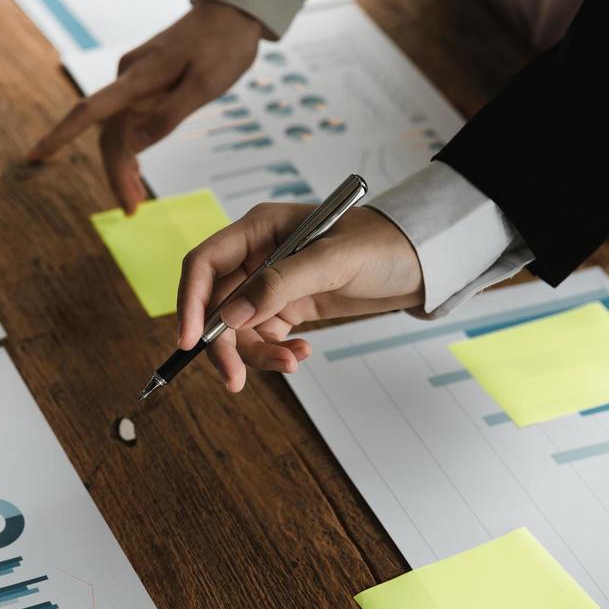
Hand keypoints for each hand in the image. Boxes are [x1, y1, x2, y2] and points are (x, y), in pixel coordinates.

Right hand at [28, 0, 265, 212]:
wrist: (230, 13)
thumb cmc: (222, 47)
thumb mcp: (205, 85)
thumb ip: (169, 115)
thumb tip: (133, 147)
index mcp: (141, 77)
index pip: (91, 109)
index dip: (60, 134)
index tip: (35, 155)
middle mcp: (129, 77)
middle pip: (109, 132)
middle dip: (115, 172)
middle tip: (131, 211)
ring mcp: (135, 79)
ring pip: (118, 129)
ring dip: (123, 165)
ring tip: (135, 202)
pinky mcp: (144, 81)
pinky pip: (129, 119)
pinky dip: (131, 147)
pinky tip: (135, 170)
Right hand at [177, 204, 423, 390]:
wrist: (418, 262)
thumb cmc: (381, 245)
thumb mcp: (333, 261)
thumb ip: (280, 285)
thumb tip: (230, 317)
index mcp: (258, 228)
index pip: (205, 264)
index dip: (190, 301)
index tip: (191, 341)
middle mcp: (256, 255)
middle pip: (216, 305)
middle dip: (224, 343)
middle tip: (235, 379)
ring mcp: (270, 283)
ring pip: (239, 329)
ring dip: (258, 352)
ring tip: (293, 362)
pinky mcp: (286, 307)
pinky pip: (264, 337)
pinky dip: (277, 352)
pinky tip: (303, 354)